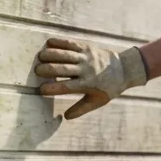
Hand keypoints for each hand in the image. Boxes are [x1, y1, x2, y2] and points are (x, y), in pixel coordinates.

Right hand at [33, 38, 147, 118]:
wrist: (125, 68)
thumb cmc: (109, 88)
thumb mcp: (97, 101)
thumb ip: (81, 109)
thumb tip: (66, 117)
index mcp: (87, 84)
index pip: (67, 87)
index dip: (53, 88)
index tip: (41, 89)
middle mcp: (86, 70)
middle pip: (64, 69)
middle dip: (48, 69)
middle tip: (36, 71)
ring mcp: (86, 57)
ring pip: (66, 55)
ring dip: (51, 54)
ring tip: (39, 57)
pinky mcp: (87, 48)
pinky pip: (71, 44)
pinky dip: (60, 42)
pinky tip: (49, 42)